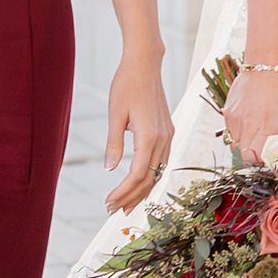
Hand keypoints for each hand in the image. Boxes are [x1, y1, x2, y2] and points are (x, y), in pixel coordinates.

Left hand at [104, 52, 173, 213]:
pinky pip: (161, 162)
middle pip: (149, 179)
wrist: (145, 65)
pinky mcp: (167, 131)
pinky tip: (139, 183)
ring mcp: (168, 136)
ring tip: (125, 204)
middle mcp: (163, 139)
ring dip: (142, 190)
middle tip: (113, 211)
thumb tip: (110, 169)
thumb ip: (113, 144)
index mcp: (150, 136)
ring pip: (157, 173)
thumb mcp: (115, 115)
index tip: (109, 203)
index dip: (123, 192)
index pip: (138, 175)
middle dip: (132, 198)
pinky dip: (150, 177)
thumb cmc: (126, 86)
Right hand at [221, 61, 277, 163]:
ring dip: (244, 148)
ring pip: (234, 146)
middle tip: (261, 155)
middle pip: (242, 156)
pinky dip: (238, 135)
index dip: (260, 164)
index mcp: (266, 126)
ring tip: (255, 140)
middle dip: (252, 159)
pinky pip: (229, 132)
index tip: (267, 162)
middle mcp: (248, 124)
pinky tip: (249, 126)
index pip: (254, 158)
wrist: (266, 65)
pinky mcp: (228, 112)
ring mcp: (235, 118)